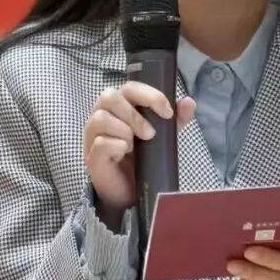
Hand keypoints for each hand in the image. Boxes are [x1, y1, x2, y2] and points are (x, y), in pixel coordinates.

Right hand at [83, 82, 195, 228]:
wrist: (134, 192)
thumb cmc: (144, 158)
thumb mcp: (165, 136)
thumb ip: (176, 119)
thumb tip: (188, 102)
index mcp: (120, 106)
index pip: (129, 87)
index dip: (149, 95)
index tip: (167, 112)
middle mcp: (102, 116)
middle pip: (109, 96)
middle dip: (134, 114)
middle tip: (150, 134)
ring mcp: (93, 136)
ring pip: (100, 118)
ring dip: (124, 130)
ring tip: (134, 146)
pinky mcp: (91, 157)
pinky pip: (99, 143)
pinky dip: (116, 146)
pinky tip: (124, 153)